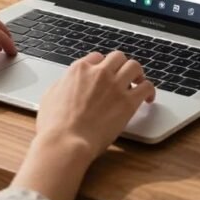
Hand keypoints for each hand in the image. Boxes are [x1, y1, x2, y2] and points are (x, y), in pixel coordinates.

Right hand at [36, 50, 154, 161]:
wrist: (66, 142)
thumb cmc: (55, 125)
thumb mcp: (50, 96)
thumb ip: (63, 84)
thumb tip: (67, 83)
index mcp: (79, 69)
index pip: (97, 57)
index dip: (102, 66)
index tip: (105, 74)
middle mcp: (99, 72)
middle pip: (117, 57)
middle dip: (120, 66)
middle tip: (123, 76)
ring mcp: (115, 86)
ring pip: (134, 66)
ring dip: (137, 73)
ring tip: (138, 83)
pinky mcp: (128, 102)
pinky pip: (147, 87)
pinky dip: (149, 90)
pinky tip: (147, 99)